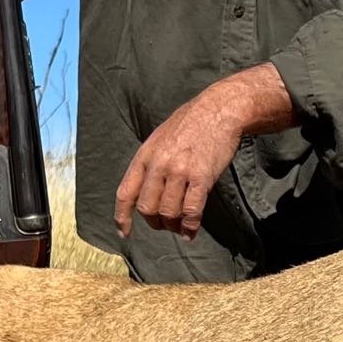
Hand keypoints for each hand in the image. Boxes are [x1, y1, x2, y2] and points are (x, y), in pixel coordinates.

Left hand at [115, 66, 295, 240]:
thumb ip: (151, 164)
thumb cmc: (191, 123)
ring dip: (173, 226)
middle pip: (147, 208)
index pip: (126, 193)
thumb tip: (147, 192)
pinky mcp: (202, 177)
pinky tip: (191, 231)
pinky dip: (190, 226)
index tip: (125, 232)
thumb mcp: (160, 138)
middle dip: (155, 223)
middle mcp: (159, 165)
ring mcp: (180, 171)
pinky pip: (192, 211)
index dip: (123, 217)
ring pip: (169, 213)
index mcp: (145, 156)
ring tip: (180, 227)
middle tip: (165, 224)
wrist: (219, 109)